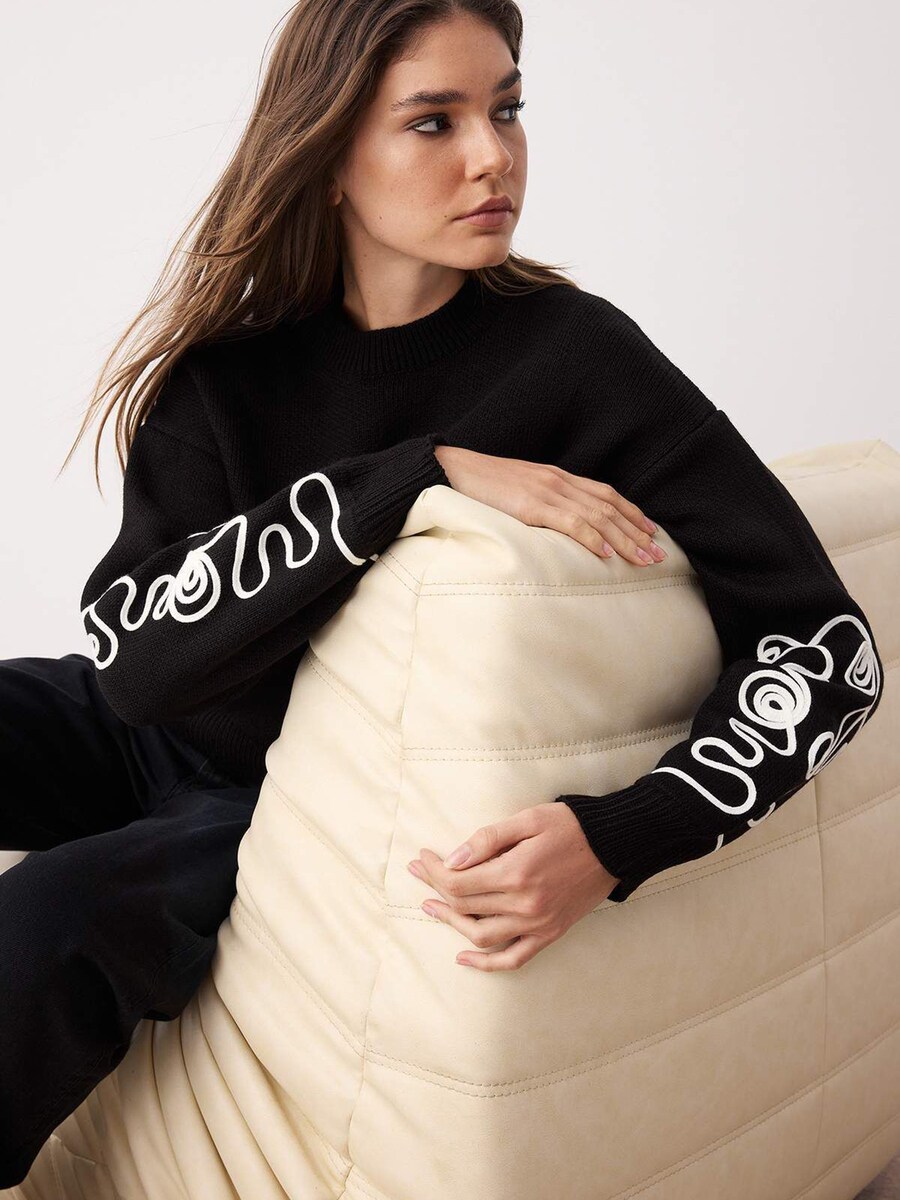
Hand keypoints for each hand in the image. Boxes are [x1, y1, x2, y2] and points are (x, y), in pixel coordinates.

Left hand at [406, 803, 620, 971]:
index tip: (423, 858)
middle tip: (419, 874)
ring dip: (452, 924)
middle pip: (464, 906)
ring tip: (432, 907)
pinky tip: (464, 957)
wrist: (614, 845)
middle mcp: (525, 904)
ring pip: (481, 936)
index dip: (434, 871)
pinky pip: (514, 958)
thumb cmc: (570, 826)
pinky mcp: (550, 933)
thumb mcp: (528, 819)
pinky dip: (487, 963)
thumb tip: (452, 860)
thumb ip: (488, 839)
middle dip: (435, 889)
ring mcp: (538, 924)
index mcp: (516, 872)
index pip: (458, 882)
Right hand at [433, 443, 666, 567]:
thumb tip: (552, 529)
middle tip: (659, 555)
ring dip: (624, 539)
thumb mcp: (514, 494)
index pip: (604, 494)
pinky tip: (607, 554)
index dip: (630, 513)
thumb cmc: (475, 487)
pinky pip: (570, 522)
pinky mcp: (531, 504)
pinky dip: (593, 538)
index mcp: (554, 477)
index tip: (650, 532)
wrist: (445, 471)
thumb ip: (537, 505)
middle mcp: (557, 480)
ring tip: (644, 560)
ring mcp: (545, 491)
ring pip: (597, 516)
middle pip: (608, 506)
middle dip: (637, 531)